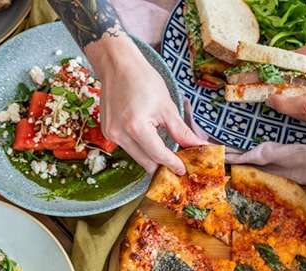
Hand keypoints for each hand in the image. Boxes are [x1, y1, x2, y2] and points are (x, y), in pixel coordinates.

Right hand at [85, 37, 204, 174]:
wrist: (117, 65)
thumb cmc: (143, 80)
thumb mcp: (167, 106)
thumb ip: (181, 131)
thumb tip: (198, 146)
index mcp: (136, 127)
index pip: (158, 155)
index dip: (173, 164)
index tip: (183, 169)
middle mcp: (120, 134)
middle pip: (146, 162)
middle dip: (163, 166)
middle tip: (178, 164)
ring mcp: (111, 134)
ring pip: (137, 157)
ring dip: (152, 157)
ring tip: (166, 152)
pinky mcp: (107, 132)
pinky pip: (128, 148)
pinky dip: (141, 148)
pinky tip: (149, 140)